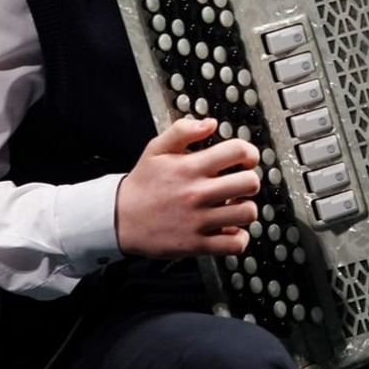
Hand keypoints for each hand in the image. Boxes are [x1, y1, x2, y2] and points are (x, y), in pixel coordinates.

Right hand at [115, 117, 261, 258]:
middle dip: (250, 181)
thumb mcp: (156, 149)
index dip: (249, 153)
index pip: (238, 151)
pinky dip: (239, 238)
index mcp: (190, 167)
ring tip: (234, 206)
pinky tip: (230, 230)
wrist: (119, 219)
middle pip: (250, 183)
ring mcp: (198, 220)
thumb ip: (183, 130)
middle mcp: (197, 193)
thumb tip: (211, 124)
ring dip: (246, 208)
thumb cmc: (142, 185)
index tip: (246, 160)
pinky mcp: (196, 244)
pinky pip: (234, 244)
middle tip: (240, 184)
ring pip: (247, 213)